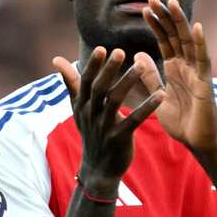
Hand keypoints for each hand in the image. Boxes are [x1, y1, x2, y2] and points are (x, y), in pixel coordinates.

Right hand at [53, 47, 165, 191]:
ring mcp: (104, 127)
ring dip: (128, 82)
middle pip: (99, 88)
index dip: (93, 66)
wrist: (98, 168)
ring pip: (115, 101)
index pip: (85, 81)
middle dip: (109, 70)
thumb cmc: (91, 132)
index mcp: (82, 105)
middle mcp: (91, 114)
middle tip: (120, 51)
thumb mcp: (78, 108)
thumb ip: (71, 83)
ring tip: (142, 66)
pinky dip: (147, 107)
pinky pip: (134, 120)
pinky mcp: (119, 138)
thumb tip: (56, 59)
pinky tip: (160, 95)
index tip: (102, 49)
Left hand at [142, 0, 216, 153]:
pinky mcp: (206, 82)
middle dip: (165, 17)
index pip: (164, 41)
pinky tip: (196, 27)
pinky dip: (201, 43)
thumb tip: (138, 54)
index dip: (156, 25)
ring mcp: (197, 72)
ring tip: (171, 4)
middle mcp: (187, 66)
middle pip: (176, 36)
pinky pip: (203, 59)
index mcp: (175, 68)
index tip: (144, 9)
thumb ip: (150, 76)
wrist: (197, 142)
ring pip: (189, 42)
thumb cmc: (180, 122)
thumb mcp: (158, 96)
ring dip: (180, 23)